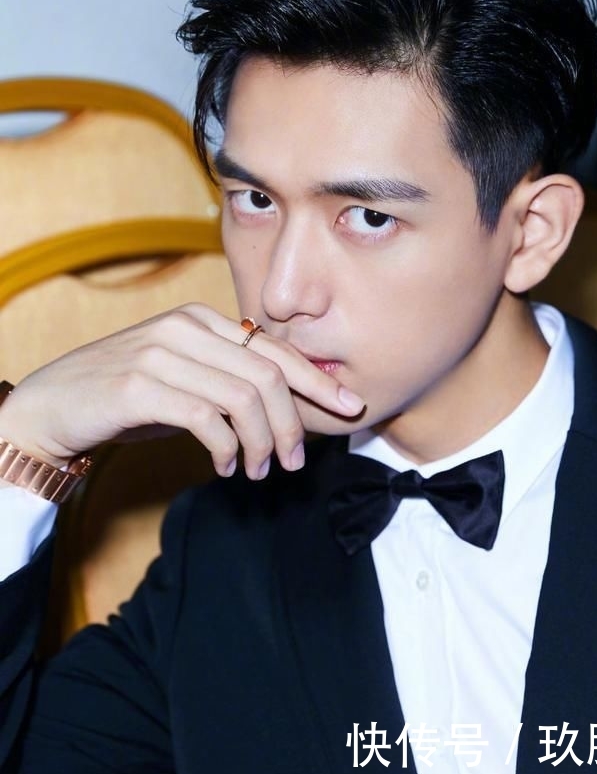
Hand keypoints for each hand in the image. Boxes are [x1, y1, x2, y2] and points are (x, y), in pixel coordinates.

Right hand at [0, 303, 364, 479]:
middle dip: (293, 423)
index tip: (349, 408)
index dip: (316, 381)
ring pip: (244, 398)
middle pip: (268, 375)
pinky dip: (226, 449)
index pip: (275, 349)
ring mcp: (162, 353)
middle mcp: (186, 327)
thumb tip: (289, 410)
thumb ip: (227, 382)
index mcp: (201, 319)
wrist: (53, 405)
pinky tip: (223, 467)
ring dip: (262, 443)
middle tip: (294, 462)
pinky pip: (207, 418)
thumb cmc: (125, 396)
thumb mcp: (184, 380)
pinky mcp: (140, 386)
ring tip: (258, 471)